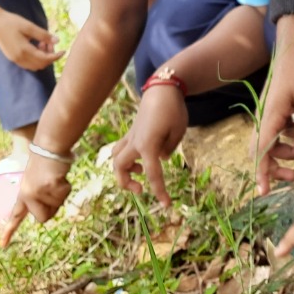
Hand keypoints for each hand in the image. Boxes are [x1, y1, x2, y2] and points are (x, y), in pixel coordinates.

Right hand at [0, 9, 63, 70]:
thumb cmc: (11, 22)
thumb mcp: (29, 26)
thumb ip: (43, 35)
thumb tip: (57, 41)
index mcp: (24, 51)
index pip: (45, 59)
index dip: (56, 56)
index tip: (64, 50)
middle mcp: (19, 58)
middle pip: (40, 65)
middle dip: (49, 56)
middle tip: (51, 43)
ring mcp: (14, 59)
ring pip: (34, 66)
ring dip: (42, 58)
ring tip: (43, 43)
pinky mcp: (12, 57)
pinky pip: (28, 63)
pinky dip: (35, 58)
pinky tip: (36, 45)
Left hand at [0, 150, 71, 246]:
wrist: (49, 149)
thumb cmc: (46, 167)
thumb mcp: (37, 184)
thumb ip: (38, 200)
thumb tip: (44, 216)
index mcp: (23, 195)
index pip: (16, 216)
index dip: (9, 231)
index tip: (2, 245)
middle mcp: (27, 195)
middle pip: (43, 218)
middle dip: (51, 209)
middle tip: (51, 191)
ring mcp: (38, 191)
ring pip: (56, 207)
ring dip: (59, 196)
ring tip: (54, 181)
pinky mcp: (49, 186)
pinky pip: (63, 196)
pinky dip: (65, 188)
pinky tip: (59, 178)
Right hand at [112, 85, 189, 207]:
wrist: (162, 88)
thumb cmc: (173, 109)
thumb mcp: (178, 131)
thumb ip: (170, 149)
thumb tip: (161, 159)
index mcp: (148, 145)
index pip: (153, 174)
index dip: (160, 191)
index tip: (166, 205)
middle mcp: (135, 143)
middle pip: (119, 167)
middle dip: (127, 182)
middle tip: (142, 189)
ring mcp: (131, 137)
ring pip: (115, 157)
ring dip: (123, 170)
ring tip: (140, 173)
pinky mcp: (132, 132)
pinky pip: (121, 148)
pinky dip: (127, 158)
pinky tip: (142, 158)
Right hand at [256, 17, 293, 195]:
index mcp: (269, 119)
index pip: (261, 154)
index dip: (262, 175)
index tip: (264, 193)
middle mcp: (263, 118)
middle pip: (260, 152)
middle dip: (274, 167)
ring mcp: (267, 112)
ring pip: (268, 142)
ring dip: (282, 153)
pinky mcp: (273, 108)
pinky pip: (274, 131)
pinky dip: (284, 139)